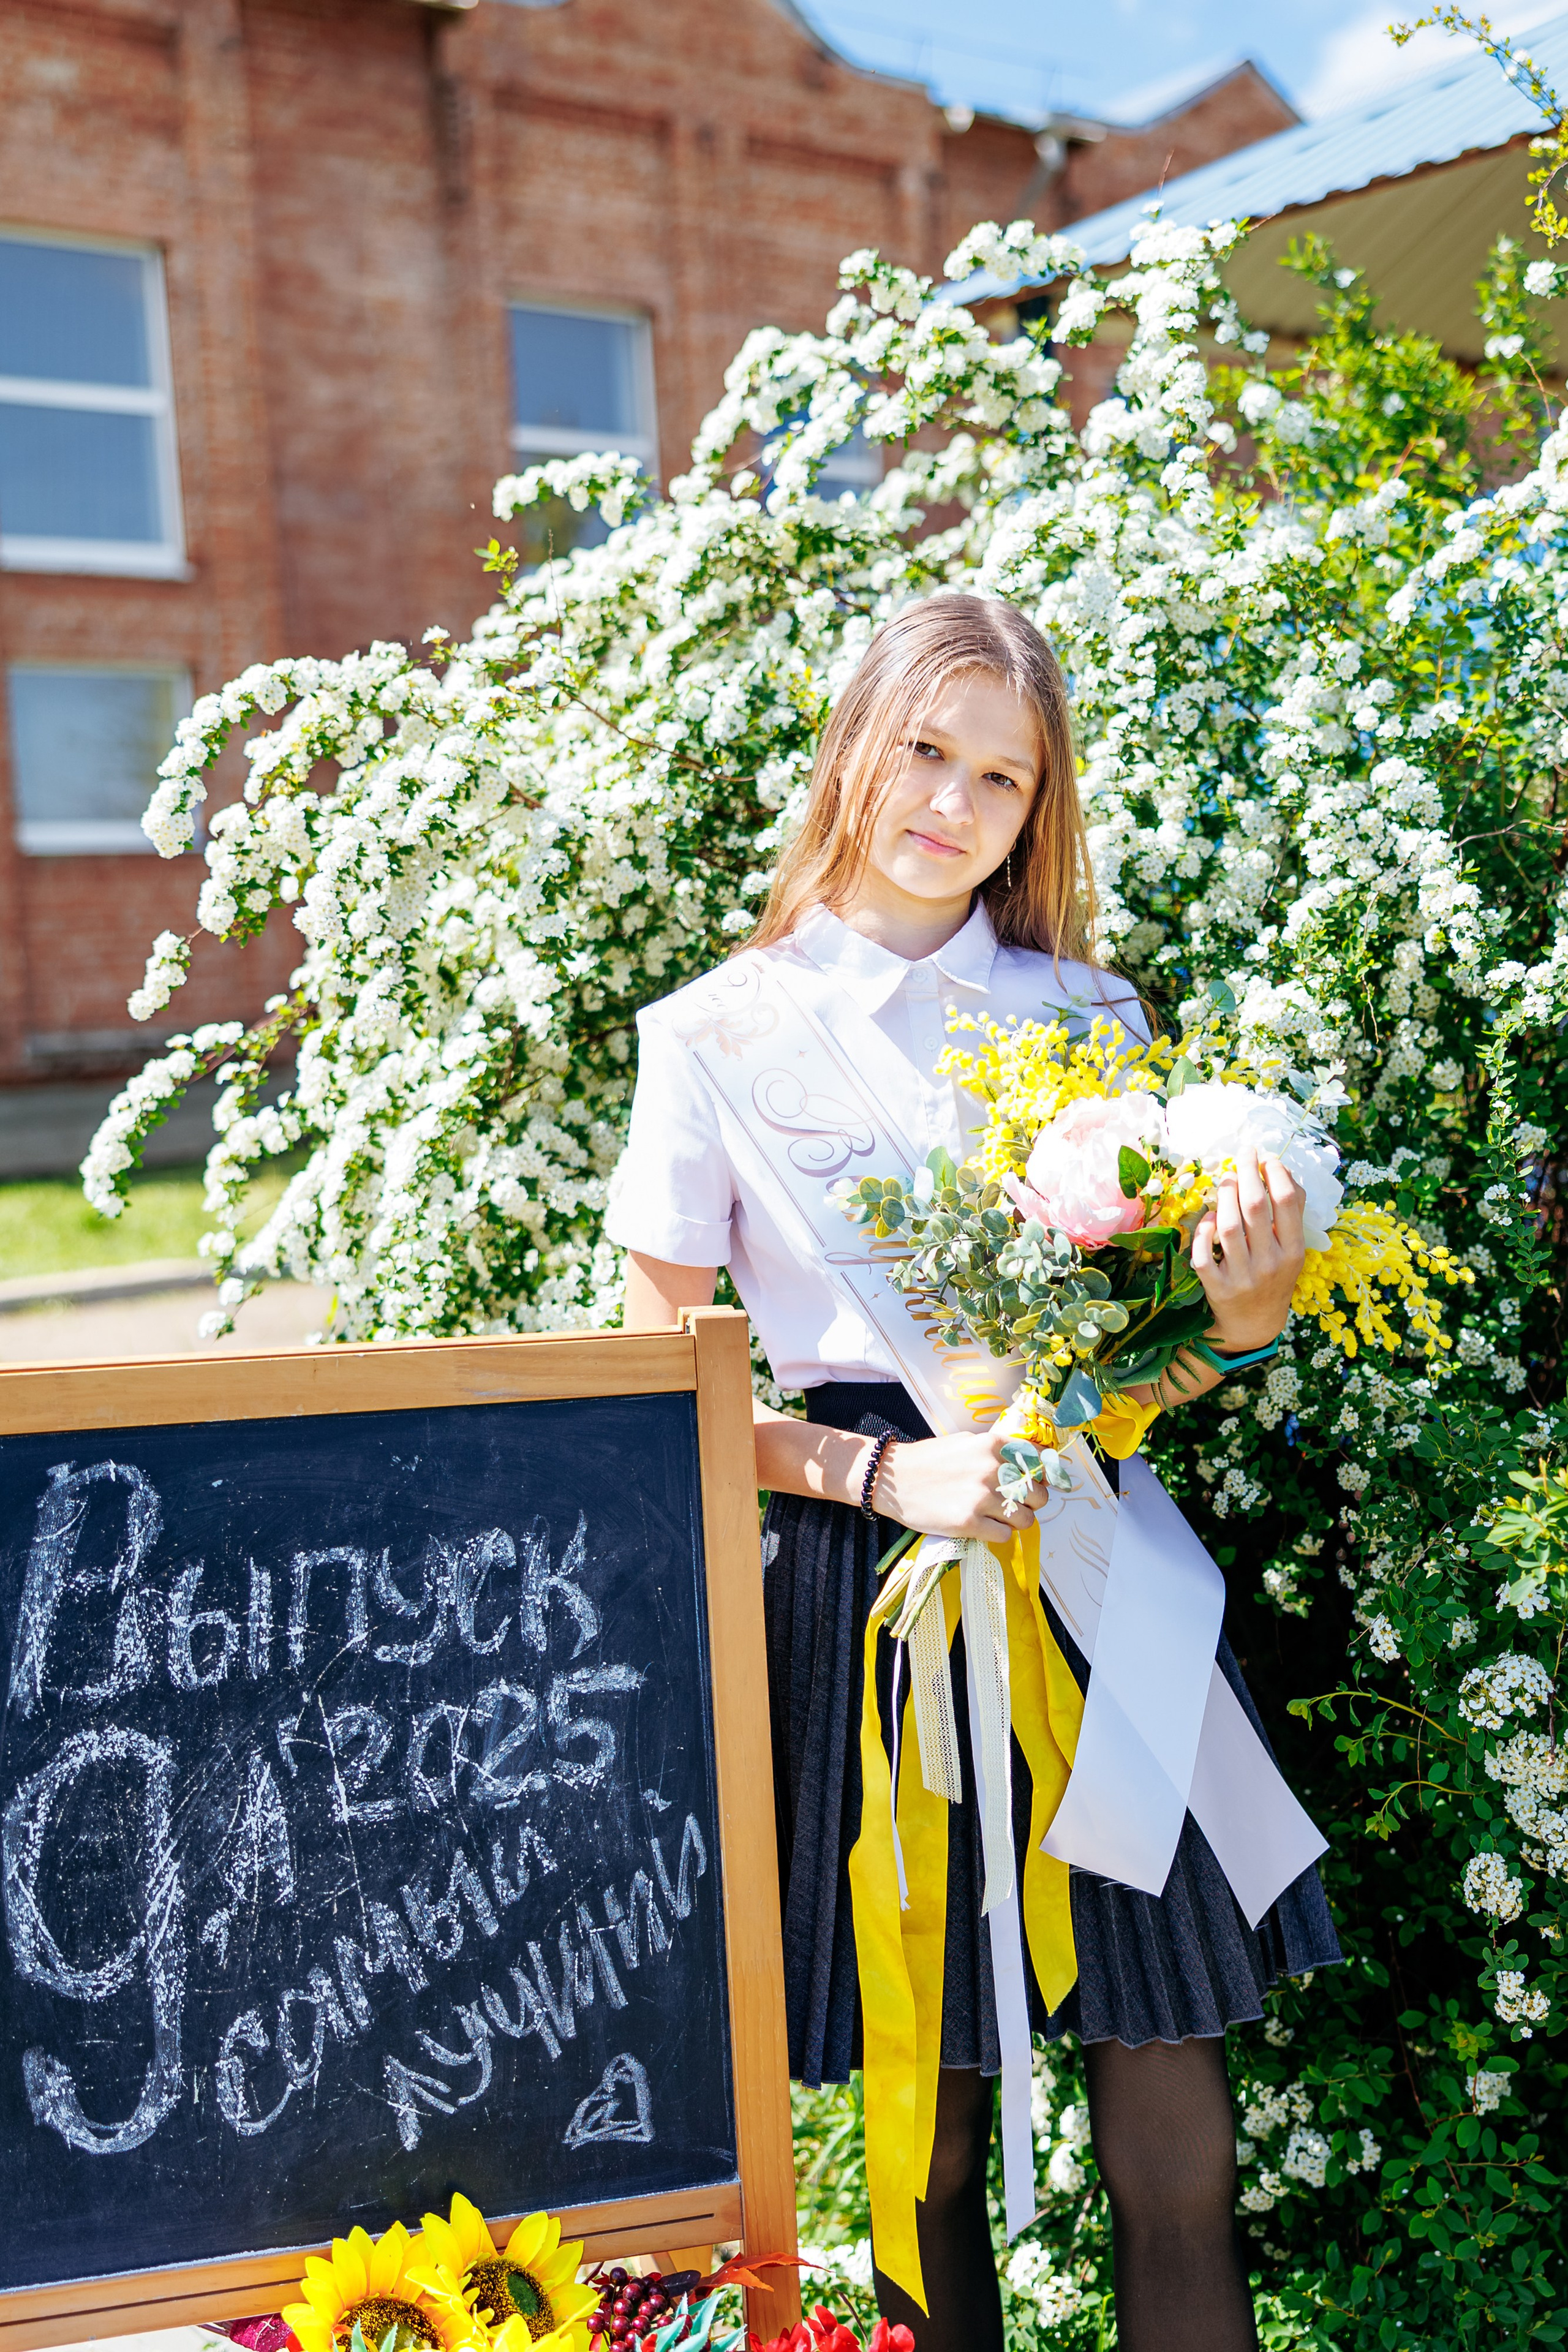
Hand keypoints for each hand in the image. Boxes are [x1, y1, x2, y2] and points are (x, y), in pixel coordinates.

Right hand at [870, 1428, 1043, 1542]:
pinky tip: (983, 1526)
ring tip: (997, 1518)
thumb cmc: (929, 1459)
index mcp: (994, 1445)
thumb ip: (997, 1452)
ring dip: (1015, 1522)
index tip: (1033, 1485)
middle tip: (1014, 1505)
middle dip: (1030, 1503)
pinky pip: (1005, 1536)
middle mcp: (992, 1469)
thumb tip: (1028, 1466)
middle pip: (1039, 1496)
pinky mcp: (969, 1522)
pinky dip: (998, 1534)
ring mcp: (981, 1497)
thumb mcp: (967, 1442)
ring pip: (1026, 1520)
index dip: (1040, 1478)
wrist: (891, 1478)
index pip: (1040, 1464)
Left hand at [1192, 1148, 1305, 1351]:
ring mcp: (1242, 1277)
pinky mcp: (1216, 1288)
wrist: (1254, 1324)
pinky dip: (1204, 1230)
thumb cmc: (1274, 1276)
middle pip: (1255, 1207)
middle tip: (1242, 1155)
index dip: (1275, 1173)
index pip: (1286, 1203)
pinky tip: (1209, 1216)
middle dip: (1246, 1173)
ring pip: (1228, 1226)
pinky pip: (1204, 1253)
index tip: (1266, 1158)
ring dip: (1224, 1196)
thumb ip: (1291, 1212)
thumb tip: (1281, 1169)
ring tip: (1226, 1179)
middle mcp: (1270, 1264)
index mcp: (1293, 1252)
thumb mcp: (1291, 1249)